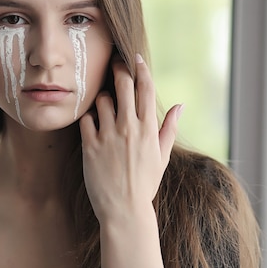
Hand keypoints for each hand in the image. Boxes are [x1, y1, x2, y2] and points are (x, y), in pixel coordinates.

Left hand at [79, 53, 183, 223]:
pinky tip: (92, 123)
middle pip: (123, 85)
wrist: (124, 210)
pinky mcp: (90, 146)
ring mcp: (109, 136)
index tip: (136, 58)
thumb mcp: (162, 156)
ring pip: (102, 99)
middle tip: (114, 63)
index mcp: (148, 129)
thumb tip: (180, 106)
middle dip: (119, 69)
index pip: (146, 88)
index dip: (141, 68)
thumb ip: (168, 129)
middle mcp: (129, 128)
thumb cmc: (145, 183)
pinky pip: (86, 119)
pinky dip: (88, 117)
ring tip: (105, 104)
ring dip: (103, 97)